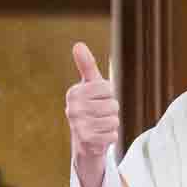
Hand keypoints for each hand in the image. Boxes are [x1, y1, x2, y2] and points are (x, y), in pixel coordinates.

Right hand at [66, 42, 119, 186]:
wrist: (84, 142)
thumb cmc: (90, 108)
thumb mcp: (90, 86)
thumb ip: (86, 65)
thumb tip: (78, 44)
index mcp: (73, 92)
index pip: (107, 88)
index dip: (108, 95)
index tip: (98, 101)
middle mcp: (72, 108)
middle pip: (112, 104)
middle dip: (111, 111)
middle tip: (99, 116)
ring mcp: (78, 125)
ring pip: (114, 119)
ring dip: (111, 125)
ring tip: (100, 126)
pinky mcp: (86, 141)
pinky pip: (113, 135)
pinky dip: (110, 138)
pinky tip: (99, 138)